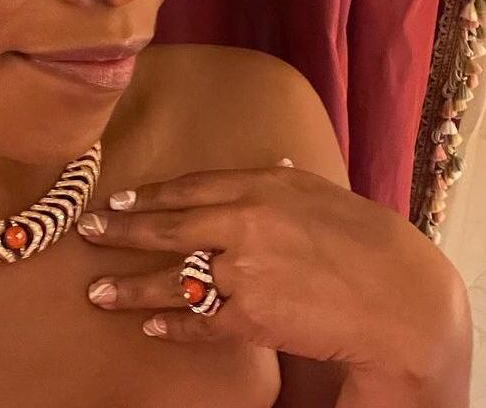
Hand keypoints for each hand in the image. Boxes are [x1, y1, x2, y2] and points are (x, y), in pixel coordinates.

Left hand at [75, 160, 469, 388]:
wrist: (400, 296)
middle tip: (85, 232)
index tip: (116, 200)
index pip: (190, 186)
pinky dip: (173, 326)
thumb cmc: (366, 239)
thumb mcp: (324, 192)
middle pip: (169, 226)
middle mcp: (247, 222)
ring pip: (175, 279)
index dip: (148, 195)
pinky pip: (201, 322)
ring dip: (130, 287)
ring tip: (97, 291)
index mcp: (264, 184)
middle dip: (121, 231)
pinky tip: (151, 327)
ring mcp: (246, 271)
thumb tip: (274, 159)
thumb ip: (287, 177)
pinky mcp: (253, 317)